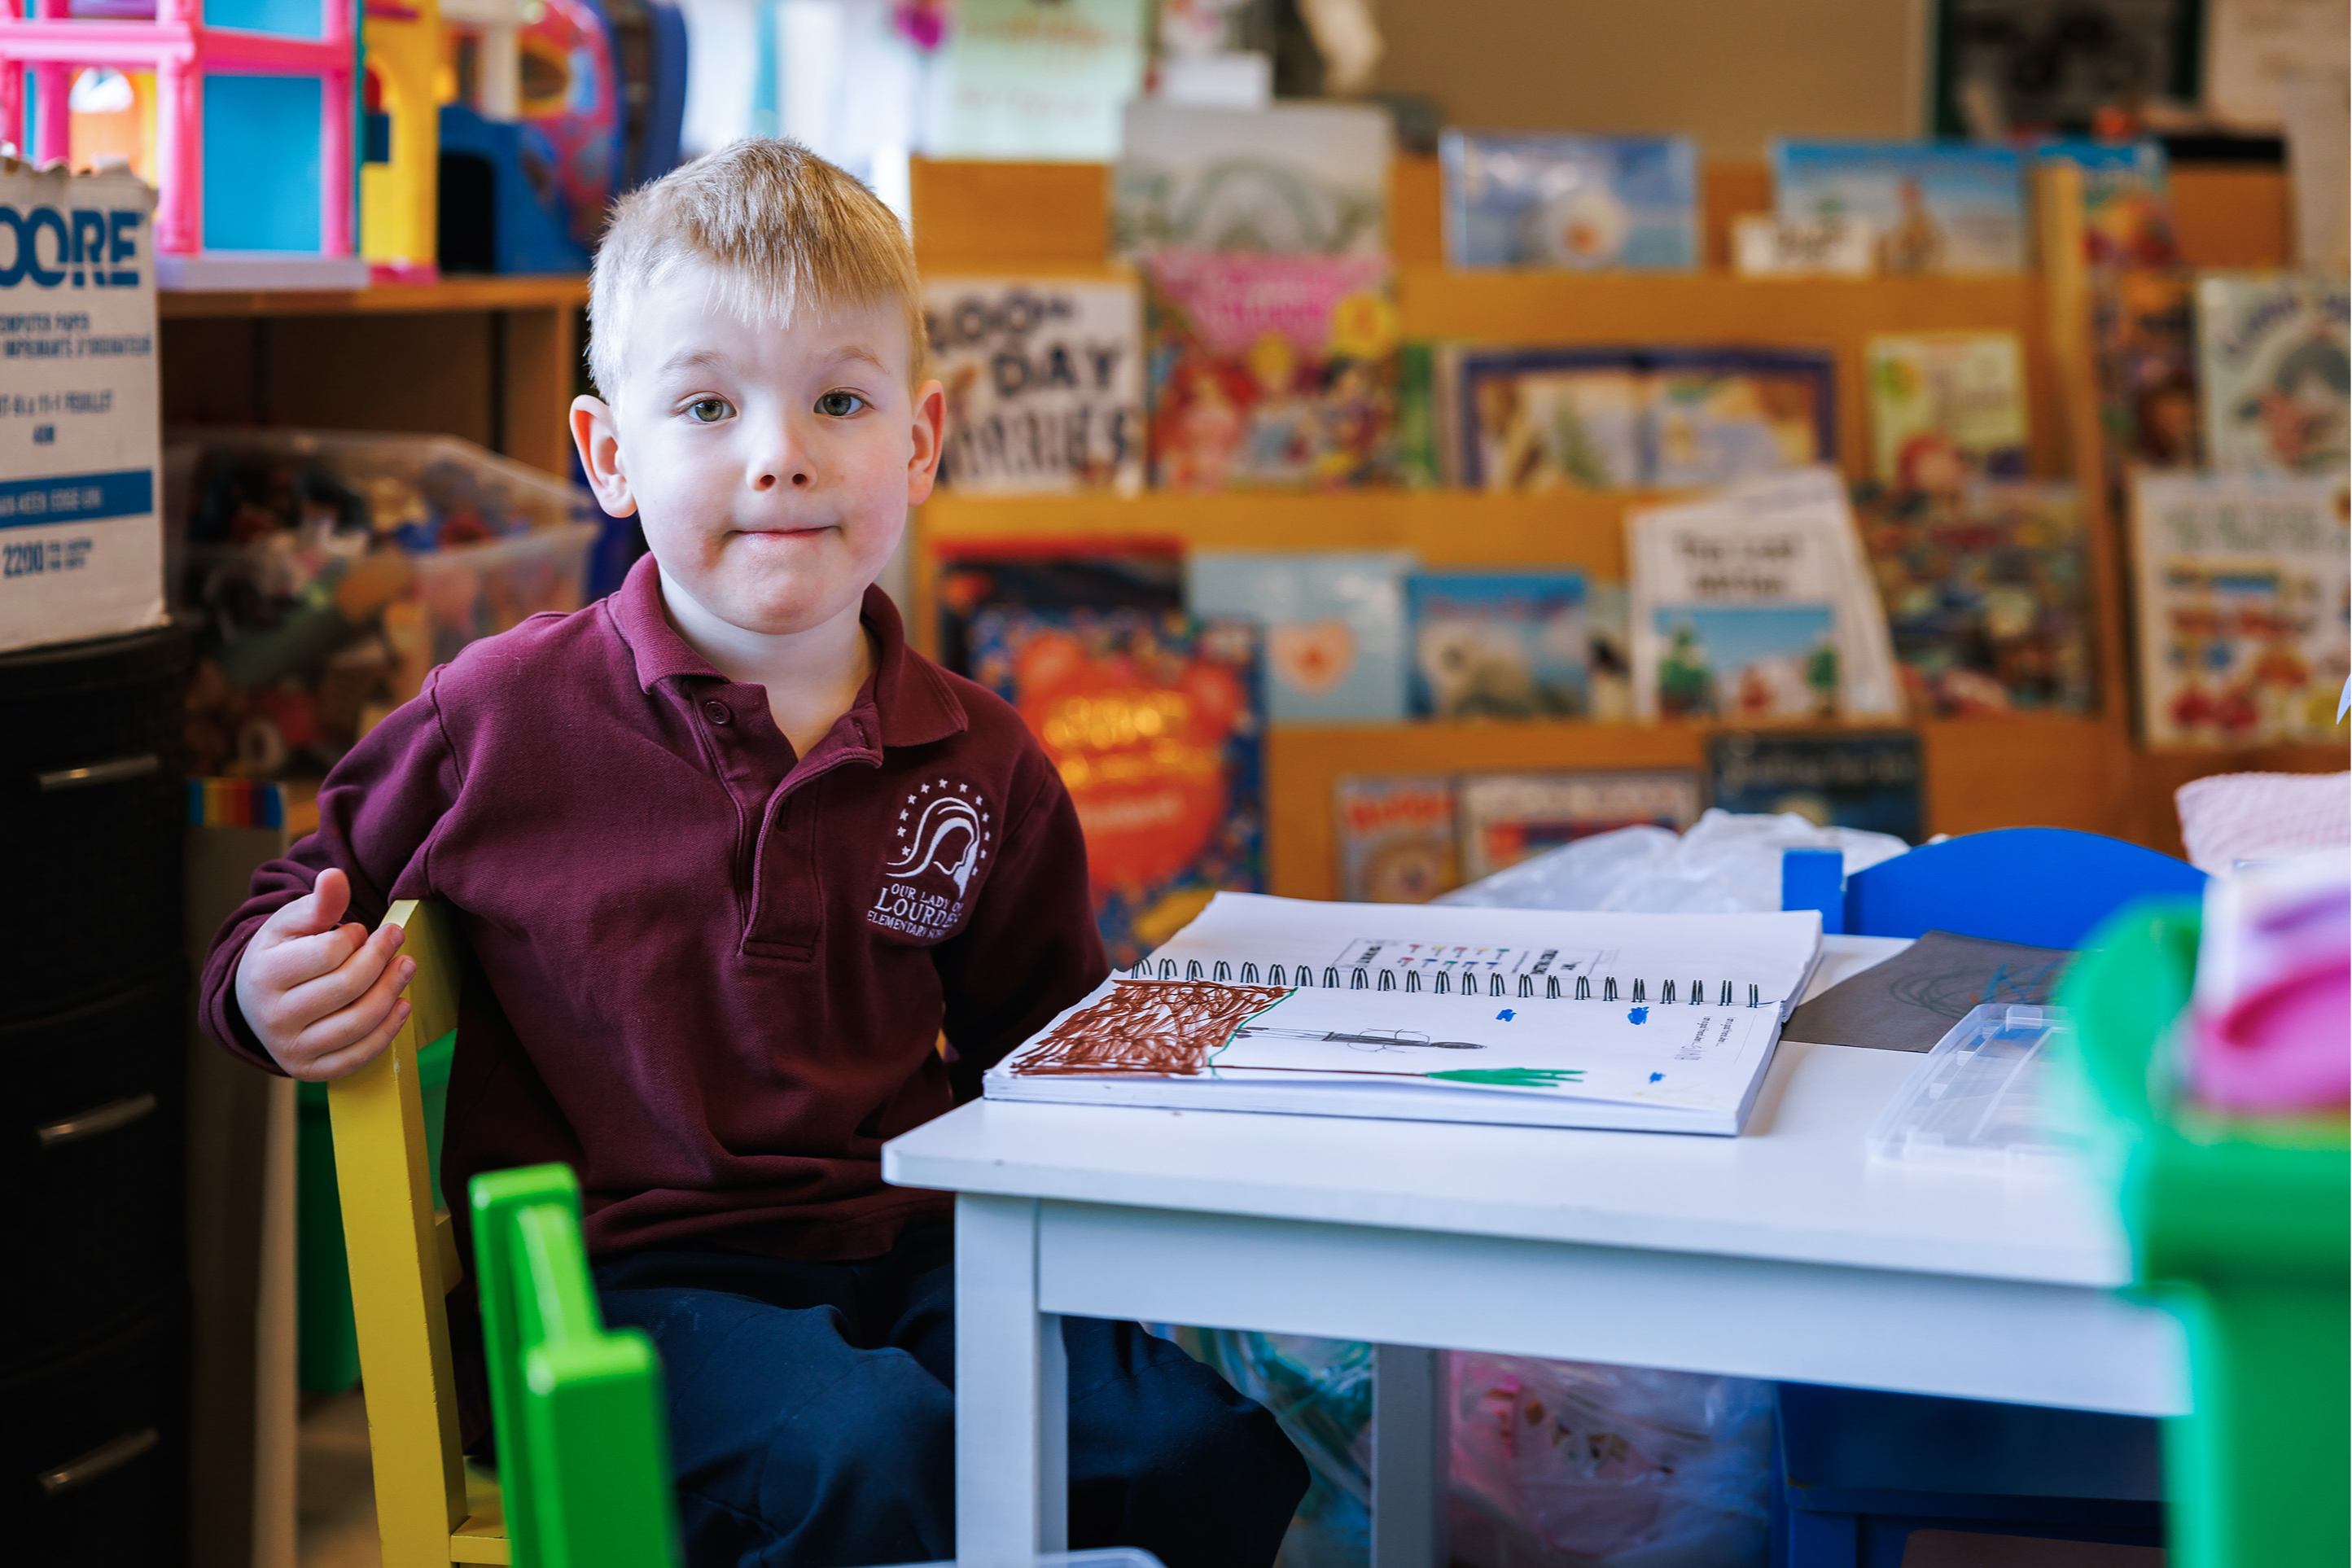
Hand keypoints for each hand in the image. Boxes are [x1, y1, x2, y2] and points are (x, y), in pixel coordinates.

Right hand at [233, 868, 415, 1080]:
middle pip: (346, 987)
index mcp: (263, 975)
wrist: (255, 1003)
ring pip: (357, 1023)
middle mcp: (273, 1018)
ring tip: (407, 966)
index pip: (327, 953)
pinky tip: (402, 1005)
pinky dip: (387, 1031)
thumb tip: (336, 876)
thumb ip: (318, 902)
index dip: (354, 937)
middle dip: (381, 958)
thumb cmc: (281, 955)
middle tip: (397, 937)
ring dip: (391, 991)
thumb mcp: (291, 924)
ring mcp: (291, 1049)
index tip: (358, 930)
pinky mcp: (311, 1071)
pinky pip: (358, 1056)